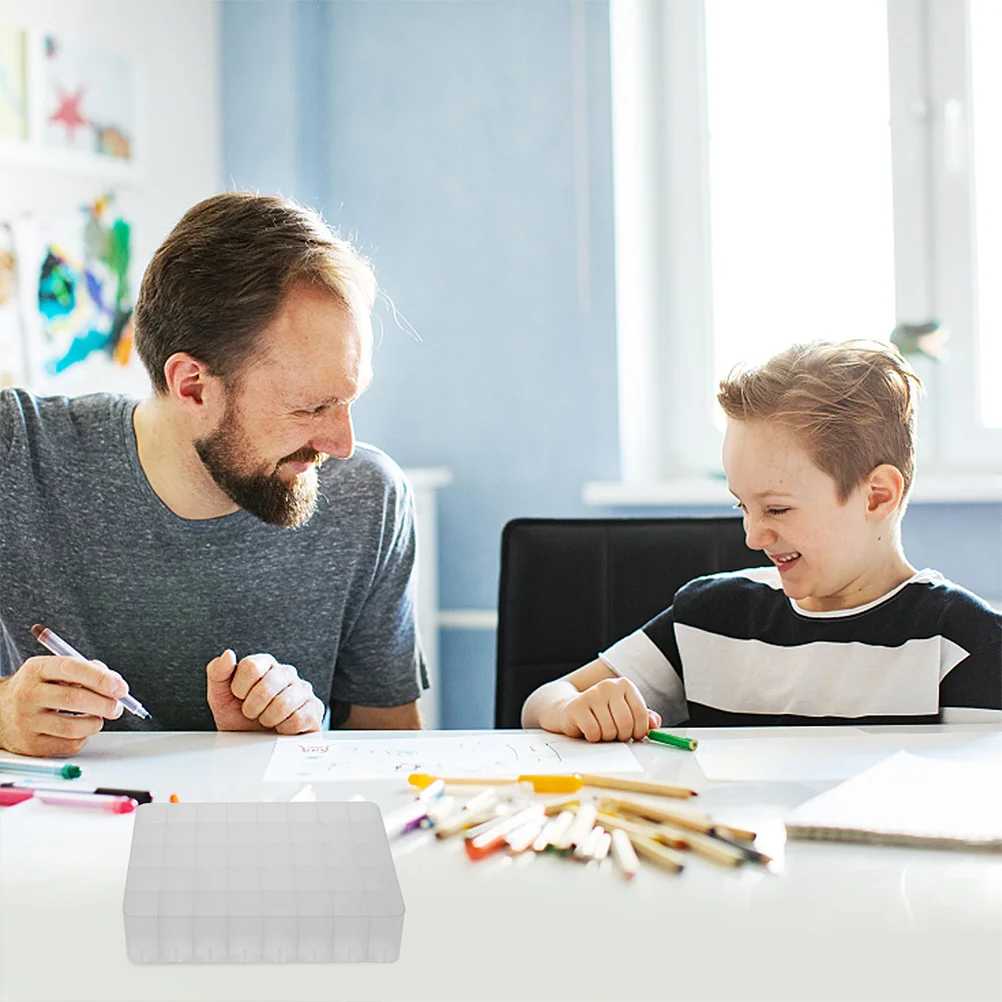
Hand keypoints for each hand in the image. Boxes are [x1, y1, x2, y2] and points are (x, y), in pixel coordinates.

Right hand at [0, 656, 125, 756]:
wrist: (1, 711)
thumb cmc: (39, 688)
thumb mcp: (54, 670)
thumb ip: (86, 670)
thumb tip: (114, 684)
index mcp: (36, 669)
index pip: (72, 668)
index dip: (101, 678)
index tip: (121, 688)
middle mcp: (28, 694)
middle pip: (75, 699)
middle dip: (105, 704)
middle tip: (117, 707)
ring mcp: (26, 721)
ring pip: (74, 727)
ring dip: (96, 723)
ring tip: (98, 718)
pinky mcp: (30, 745)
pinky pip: (69, 745)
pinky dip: (84, 737)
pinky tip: (80, 729)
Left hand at [205, 650, 323, 733]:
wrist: (254, 744)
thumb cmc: (238, 718)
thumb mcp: (219, 696)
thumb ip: (218, 672)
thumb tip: (228, 655)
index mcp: (264, 664)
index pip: (251, 666)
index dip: (239, 688)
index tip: (239, 697)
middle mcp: (286, 672)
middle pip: (267, 686)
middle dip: (252, 708)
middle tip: (252, 713)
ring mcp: (303, 689)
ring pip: (283, 704)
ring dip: (267, 719)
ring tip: (266, 720)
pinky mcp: (314, 708)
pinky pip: (298, 719)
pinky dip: (284, 729)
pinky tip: (281, 726)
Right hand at [555, 677, 660, 741]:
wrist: (569, 709)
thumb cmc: (601, 713)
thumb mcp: (625, 713)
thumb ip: (644, 718)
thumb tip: (654, 724)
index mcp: (625, 685)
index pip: (641, 714)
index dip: (639, 731)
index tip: (634, 735)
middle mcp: (609, 685)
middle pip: (626, 723)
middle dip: (622, 736)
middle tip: (615, 734)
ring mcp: (592, 694)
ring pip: (609, 730)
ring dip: (606, 737)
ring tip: (600, 729)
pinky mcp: (577, 706)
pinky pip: (593, 732)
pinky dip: (593, 737)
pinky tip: (588, 729)